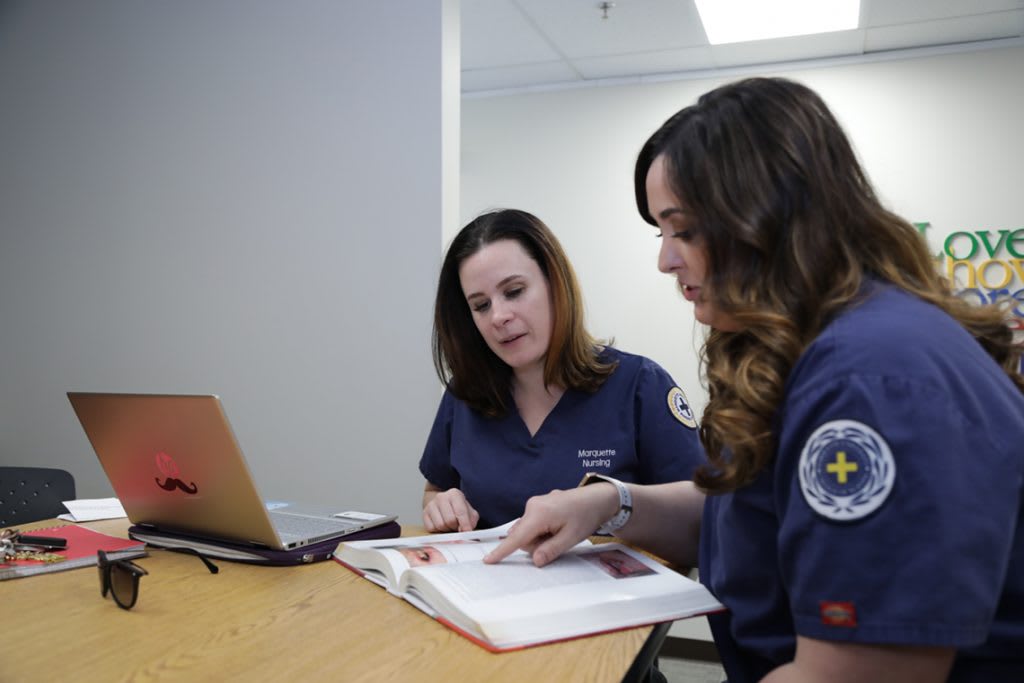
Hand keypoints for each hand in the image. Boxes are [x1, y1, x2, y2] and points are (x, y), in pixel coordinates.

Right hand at [422, 487, 479, 531]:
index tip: (467, 532)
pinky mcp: (424, 513)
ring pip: (440, 525)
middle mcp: (441, 497)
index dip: (465, 524)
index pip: (460, 511)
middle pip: (450, 520)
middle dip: (455, 527)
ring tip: (449, 525)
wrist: (443, 504)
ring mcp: (431, 505)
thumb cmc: (458, 509)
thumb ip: (471, 521)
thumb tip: (466, 531)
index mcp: (454, 494)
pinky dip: (438, 530)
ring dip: (447, 529)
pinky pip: (431, 528)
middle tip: (457, 526)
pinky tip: (441, 525)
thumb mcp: (469, 512)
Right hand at [484, 485, 618, 566]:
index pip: (517, 537)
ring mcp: (535, 504)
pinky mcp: (538, 504)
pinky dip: (542, 530)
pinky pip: (532, 524)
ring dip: (540, 537)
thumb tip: (534, 561)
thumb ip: (551, 550)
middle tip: (559, 539)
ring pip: (527, 531)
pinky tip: (558, 525)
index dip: (502, 551)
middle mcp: (532, 506)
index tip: (488, 560)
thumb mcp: (571, 538)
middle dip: (536, 544)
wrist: (597, 498)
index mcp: (539, 514)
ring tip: (560, 530)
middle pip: (522, 536)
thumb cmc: (585, 516)